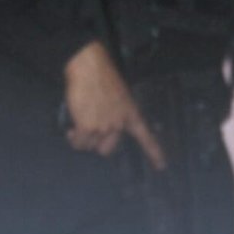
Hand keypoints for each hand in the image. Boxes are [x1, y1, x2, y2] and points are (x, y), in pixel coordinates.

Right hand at [63, 41, 166, 169]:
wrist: (89, 67)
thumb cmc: (102, 76)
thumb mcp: (119, 95)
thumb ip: (116, 112)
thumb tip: (103, 127)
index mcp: (131, 114)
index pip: (146, 137)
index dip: (154, 153)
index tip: (161, 166)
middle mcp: (120, 123)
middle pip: (108, 149)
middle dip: (98, 144)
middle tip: (89, 132)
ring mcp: (104, 127)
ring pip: (90, 145)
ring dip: (83, 138)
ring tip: (79, 122)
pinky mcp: (88, 127)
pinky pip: (79, 142)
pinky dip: (74, 139)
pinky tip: (71, 131)